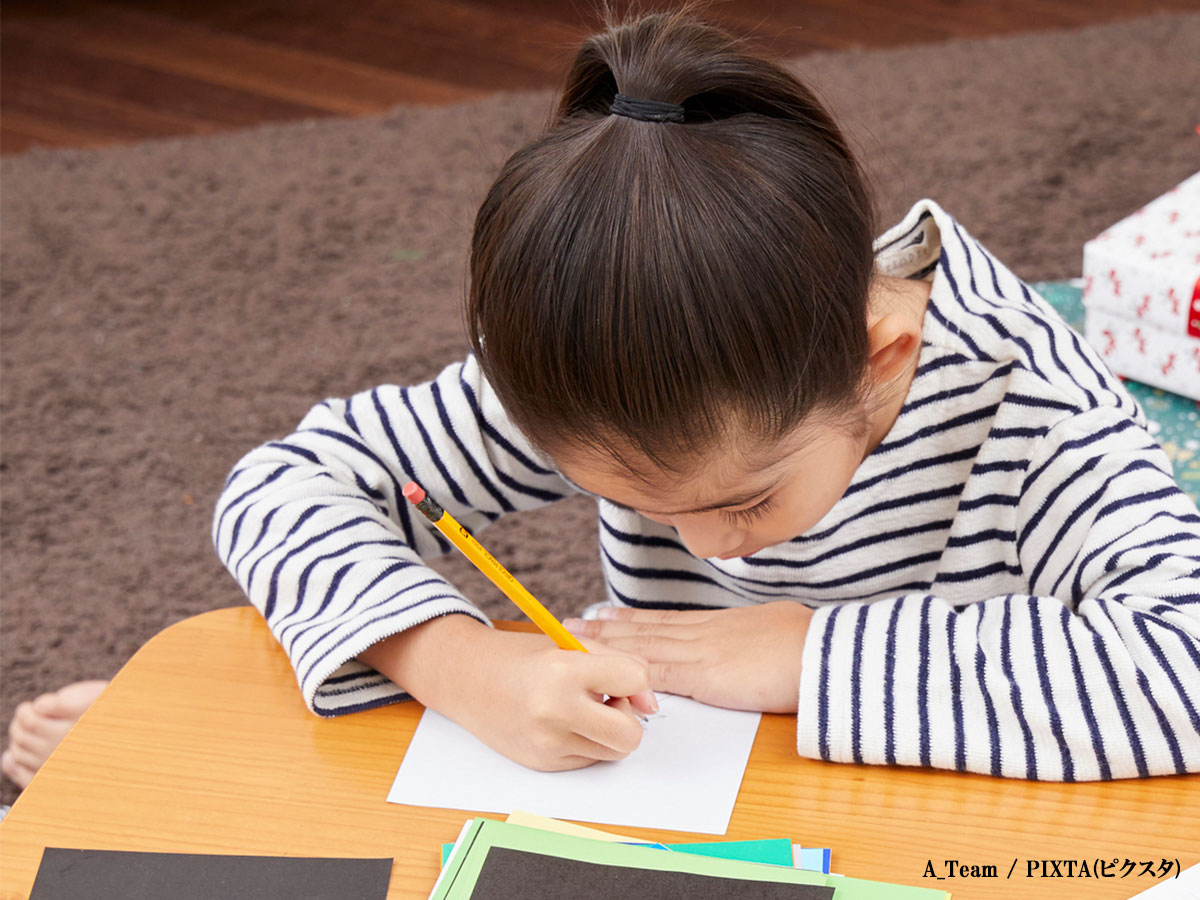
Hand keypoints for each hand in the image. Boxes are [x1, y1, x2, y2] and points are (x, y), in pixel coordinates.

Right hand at [360, 616, 656, 771]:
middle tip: (606, 700)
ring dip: (608, 732)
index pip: (635, 681)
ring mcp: (548, 743)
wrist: (468, 678)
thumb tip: (651, 706)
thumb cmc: (524, 656)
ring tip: (583, 708)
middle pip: (630, 735)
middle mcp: (555, 712)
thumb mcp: (572, 645)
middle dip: (628, 718)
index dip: (637, 680)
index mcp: (564, 671)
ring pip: (613, 752)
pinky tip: (563, 722)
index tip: (622, 678)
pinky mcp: (543, 763)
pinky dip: (586, 742)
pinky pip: (588, 759)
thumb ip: (619, 665)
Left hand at [563, 601, 812, 713]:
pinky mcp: (704, 676)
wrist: (826, 654)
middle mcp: (705, 632)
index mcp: (722, 622)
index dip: (634, 618)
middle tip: (574, 623)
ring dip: (608, 643)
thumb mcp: (775, 629)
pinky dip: (630, 672)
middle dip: (608, 627)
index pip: (667, 620)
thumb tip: (749, 642)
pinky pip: (658, 673)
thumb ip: (752, 637)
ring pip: (643, 645)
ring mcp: (701, 652)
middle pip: (645, 628)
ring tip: (578, 637)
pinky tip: (608, 671)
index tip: (608, 613)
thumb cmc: (812, 645)